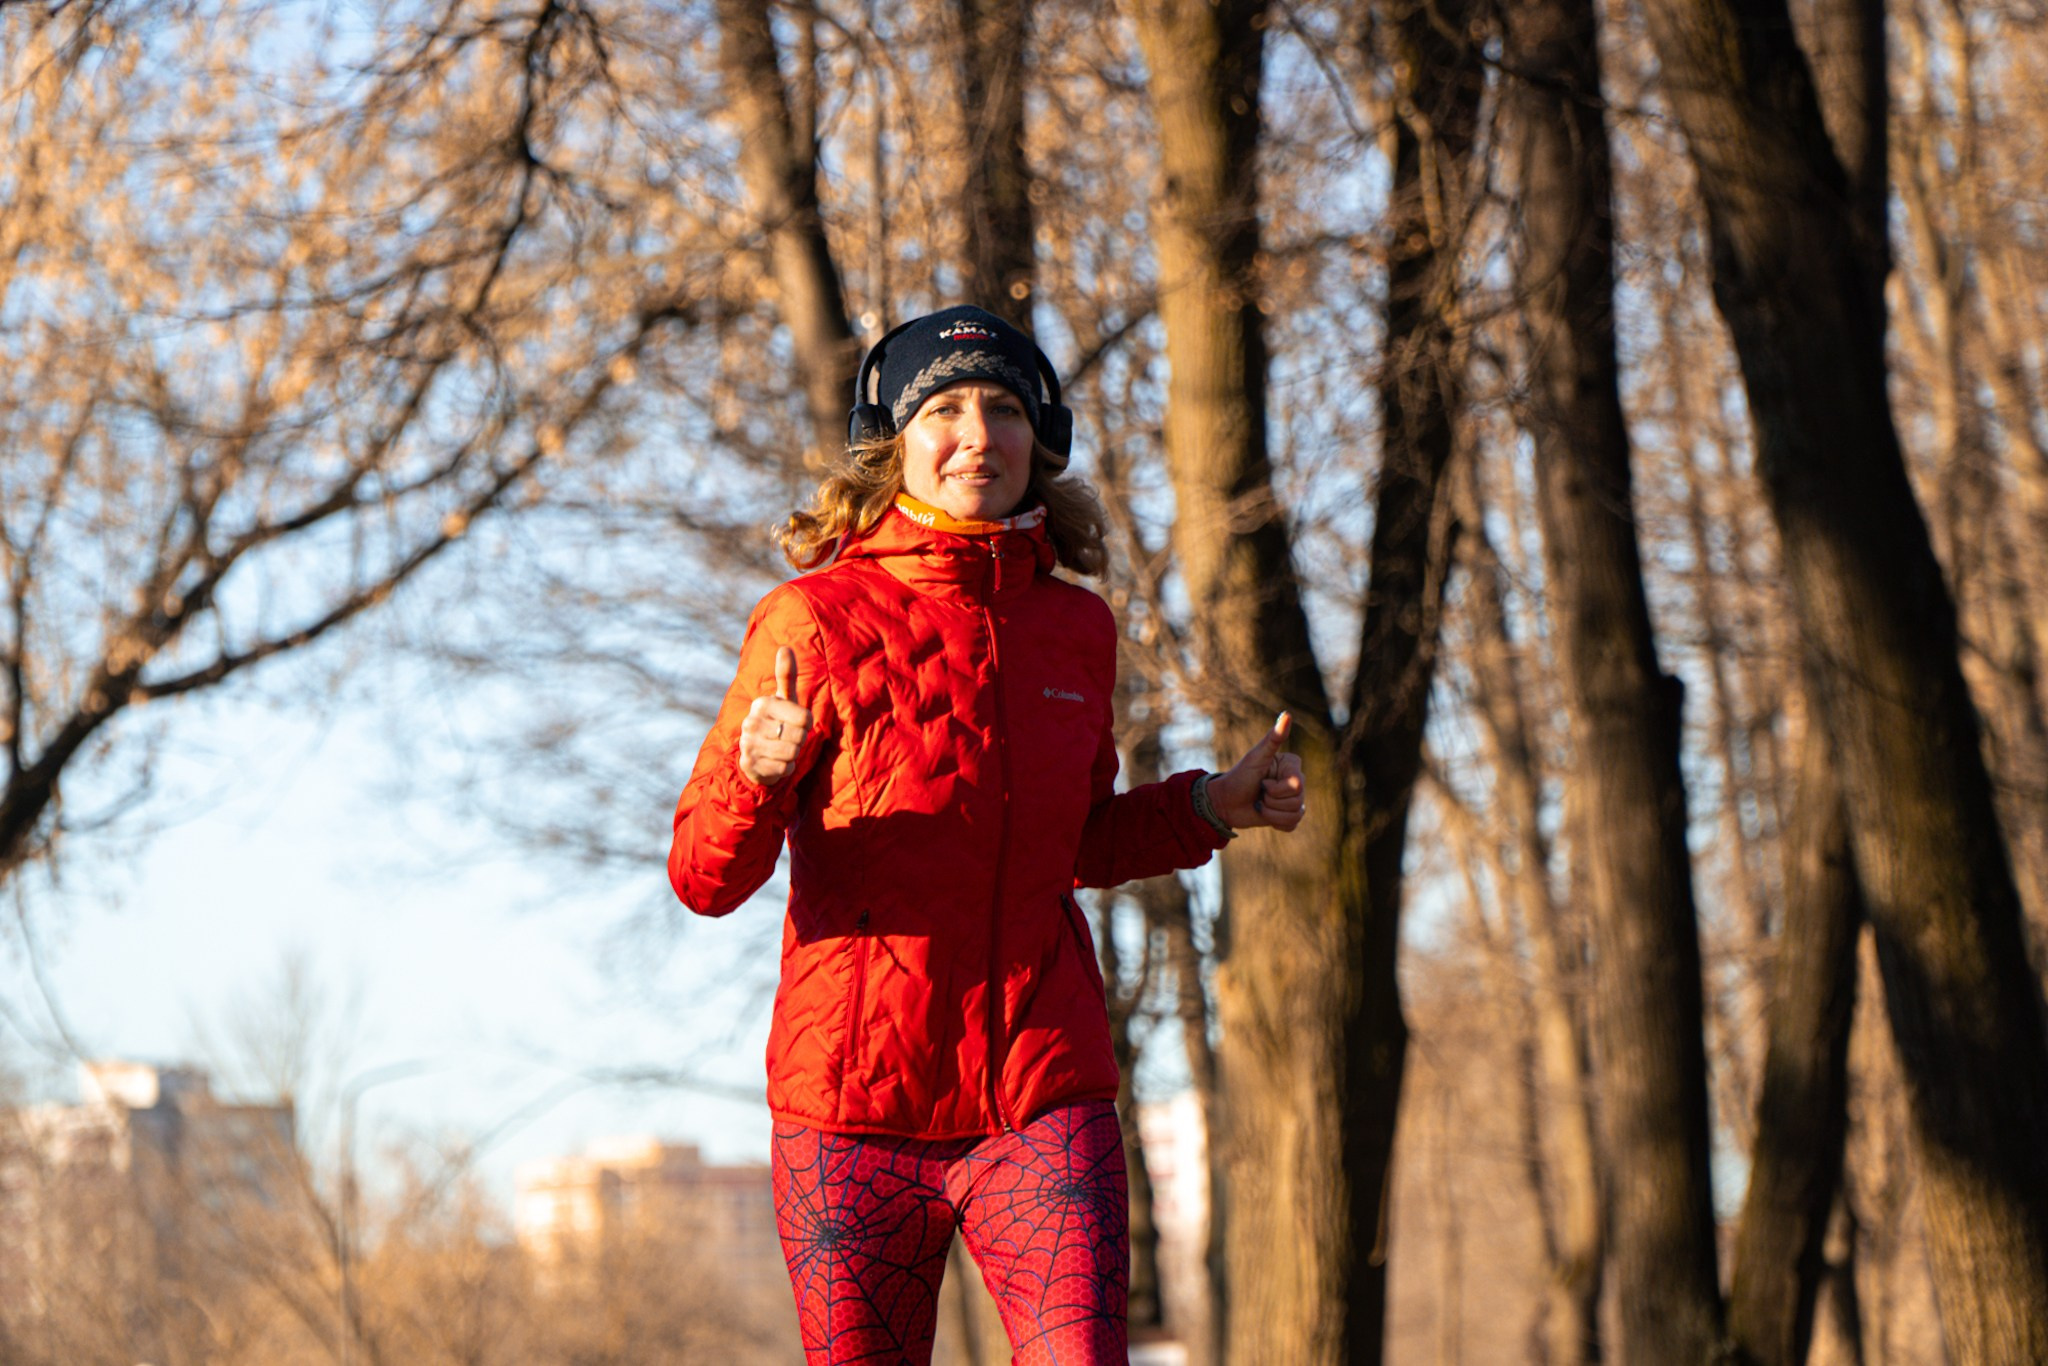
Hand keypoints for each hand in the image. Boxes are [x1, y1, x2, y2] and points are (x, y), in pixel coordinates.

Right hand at [737, 646, 812, 786]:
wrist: (754, 755)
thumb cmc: (777, 722)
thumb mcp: (784, 700)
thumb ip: (786, 676)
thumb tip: (785, 647)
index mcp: (763, 703)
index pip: (805, 718)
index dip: (806, 724)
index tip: (794, 723)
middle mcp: (751, 721)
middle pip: (800, 736)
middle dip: (799, 741)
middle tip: (786, 737)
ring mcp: (749, 743)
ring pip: (792, 753)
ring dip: (793, 755)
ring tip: (781, 749)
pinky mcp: (750, 764)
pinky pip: (784, 769)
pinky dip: (785, 768)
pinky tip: (775, 762)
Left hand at [1206, 712, 1306, 831]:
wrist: (1225, 801)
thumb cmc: (1239, 777)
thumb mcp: (1255, 757)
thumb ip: (1272, 738)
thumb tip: (1287, 714)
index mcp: (1292, 765)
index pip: (1296, 785)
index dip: (1275, 788)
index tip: (1261, 781)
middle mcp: (1297, 781)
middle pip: (1297, 801)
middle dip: (1271, 801)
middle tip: (1259, 792)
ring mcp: (1294, 799)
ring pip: (1295, 814)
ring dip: (1271, 813)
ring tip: (1260, 803)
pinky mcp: (1288, 815)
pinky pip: (1292, 824)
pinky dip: (1275, 822)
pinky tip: (1265, 814)